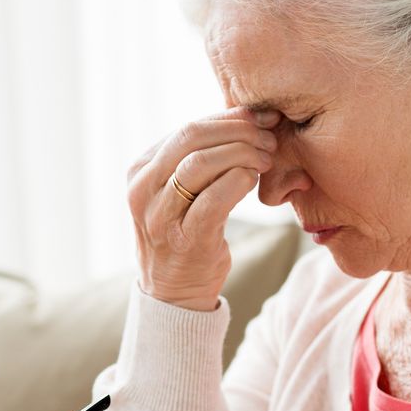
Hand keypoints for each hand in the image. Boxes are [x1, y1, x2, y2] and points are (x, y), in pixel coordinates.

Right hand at [127, 107, 280, 310]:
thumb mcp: (179, 189)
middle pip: (192, 137)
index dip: (230, 118)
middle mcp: (143, 189)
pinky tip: (255, 179)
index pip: (188, 128)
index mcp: (140, 170)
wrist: (174, 292)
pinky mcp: (185, 239)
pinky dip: (239, 180)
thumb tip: (247, 117)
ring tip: (267, 158)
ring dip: (242, 153)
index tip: (262, 117)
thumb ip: (198, 157)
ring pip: (200, 163)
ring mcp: (160, 215)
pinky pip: (215, 198)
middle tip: (269, 137)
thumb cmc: (185, 231)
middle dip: (238, 131)